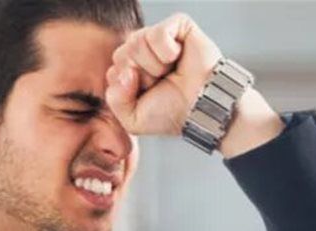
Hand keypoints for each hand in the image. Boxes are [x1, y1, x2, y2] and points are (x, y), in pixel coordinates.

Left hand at [104, 13, 222, 136]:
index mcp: (132, 70)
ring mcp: (159, 37)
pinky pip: (157, 33)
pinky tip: (179, 57)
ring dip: (156, 65)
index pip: (114, 70)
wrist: (202, 107)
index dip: (130, 87)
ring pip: (137, 42)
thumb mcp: (133, 120)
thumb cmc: (173, 112)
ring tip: (172, 71)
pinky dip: (168, 51)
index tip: (150, 94)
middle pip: (122, 54)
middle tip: (163, 82)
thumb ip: (114, 100)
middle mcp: (144, 51)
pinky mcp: (177, 25)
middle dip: (142, 75)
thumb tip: (124, 71)